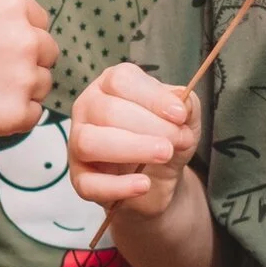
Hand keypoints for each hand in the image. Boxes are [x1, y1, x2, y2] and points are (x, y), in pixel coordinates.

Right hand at [0, 0, 58, 144]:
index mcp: (14, 5)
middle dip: (20, 61)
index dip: (13, 34)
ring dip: (18, 88)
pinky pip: (32, 114)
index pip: (37, 23)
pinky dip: (12, 116)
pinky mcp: (19, 112)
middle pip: (45, 53)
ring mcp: (24, 76)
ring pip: (41, 84)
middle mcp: (26, 38)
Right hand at [68, 62, 200, 218]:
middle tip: (177, 141)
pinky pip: (89, 183)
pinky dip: (118, 185)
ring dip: (131, 149)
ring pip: (89, 142)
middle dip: (149, 126)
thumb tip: (180, 102)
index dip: (152, 97)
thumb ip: (187, 105)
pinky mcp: (80, 178)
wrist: (160, 179)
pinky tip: (143, 185)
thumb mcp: (185, 118)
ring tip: (164, 155)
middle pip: (107, 111)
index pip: (121, 80)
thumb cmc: (165, 137)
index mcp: (110, 85)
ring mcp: (78, 143)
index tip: (179, 115)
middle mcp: (88, 108)